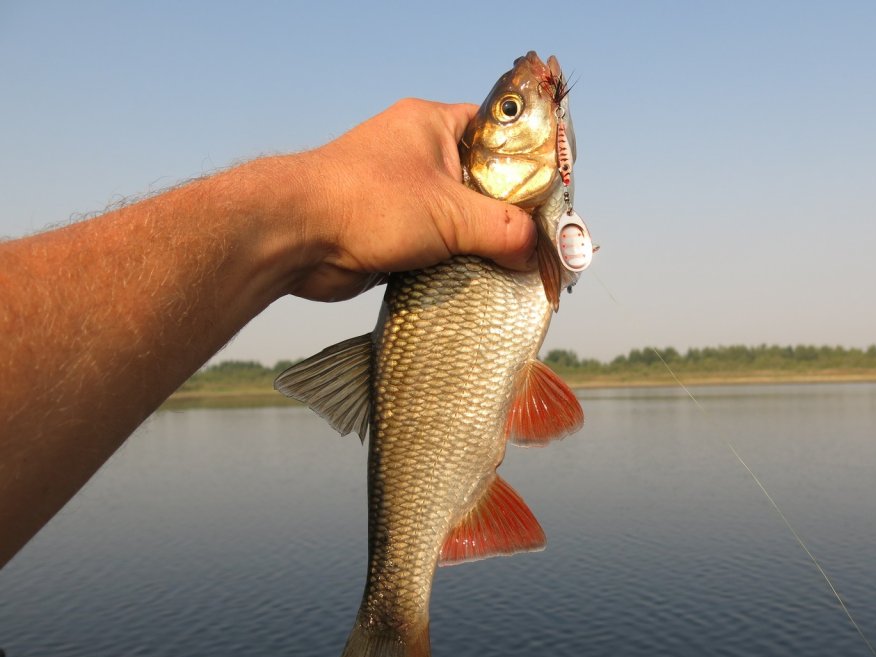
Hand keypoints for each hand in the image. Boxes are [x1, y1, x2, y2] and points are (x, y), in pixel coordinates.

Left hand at [287, 99, 537, 300]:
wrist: (295, 238)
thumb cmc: (368, 204)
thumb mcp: (451, 214)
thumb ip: (503, 230)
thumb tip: (538, 252)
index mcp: (433, 125)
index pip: (496, 134)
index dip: (526, 164)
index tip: (551, 198)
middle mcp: (418, 155)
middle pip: (481, 184)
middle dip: (506, 216)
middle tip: (538, 243)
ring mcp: (402, 194)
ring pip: (459, 219)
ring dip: (479, 245)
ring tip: (514, 268)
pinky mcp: (391, 232)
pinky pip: (437, 246)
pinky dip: (455, 264)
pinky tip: (478, 282)